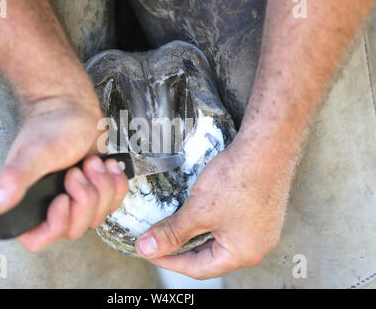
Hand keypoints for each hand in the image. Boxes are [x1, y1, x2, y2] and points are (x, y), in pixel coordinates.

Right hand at [0, 88, 127, 251]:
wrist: (73, 107)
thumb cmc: (50, 126)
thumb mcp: (33, 154)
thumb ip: (13, 179)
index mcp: (30, 203)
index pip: (39, 240)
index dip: (57, 224)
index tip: (64, 198)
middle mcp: (52, 205)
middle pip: (77, 228)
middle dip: (85, 197)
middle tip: (79, 170)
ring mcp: (77, 199)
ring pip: (99, 215)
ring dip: (102, 186)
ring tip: (91, 162)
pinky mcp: (96, 189)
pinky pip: (114, 201)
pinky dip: (116, 182)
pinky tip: (107, 164)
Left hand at [134, 137, 292, 278]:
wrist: (266, 146)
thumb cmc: (239, 179)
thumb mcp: (198, 211)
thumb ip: (172, 232)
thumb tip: (148, 247)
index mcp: (242, 254)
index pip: (198, 269)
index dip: (169, 262)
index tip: (150, 251)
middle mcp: (256, 246)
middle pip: (210, 256)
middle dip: (182, 248)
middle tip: (159, 238)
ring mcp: (262, 228)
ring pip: (220, 239)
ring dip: (196, 234)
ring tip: (175, 224)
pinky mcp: (261, 211)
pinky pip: (231, 225)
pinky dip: (210, 222)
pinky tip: (198, 210)